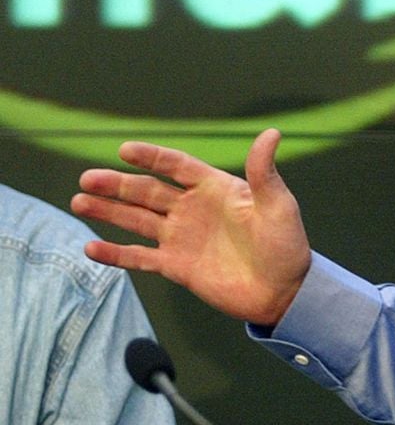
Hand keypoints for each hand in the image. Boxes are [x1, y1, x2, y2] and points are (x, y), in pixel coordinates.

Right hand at [70, 128, 310, 325]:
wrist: (284, 292)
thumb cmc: (286, 245)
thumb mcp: (278, 205)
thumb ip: (264, 172)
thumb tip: (271, 133)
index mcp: (216, 189)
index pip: (177, 166)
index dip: (152, 158)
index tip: (124, 150)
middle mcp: (193, 209)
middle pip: (148, 192)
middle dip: (117, 184)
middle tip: (87, 178)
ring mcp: (182, 237)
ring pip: (137, 219)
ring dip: (108, 211)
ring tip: (78, 201)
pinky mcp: (176, 266)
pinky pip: (140, 257)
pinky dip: (116, 253)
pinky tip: (91, 247)